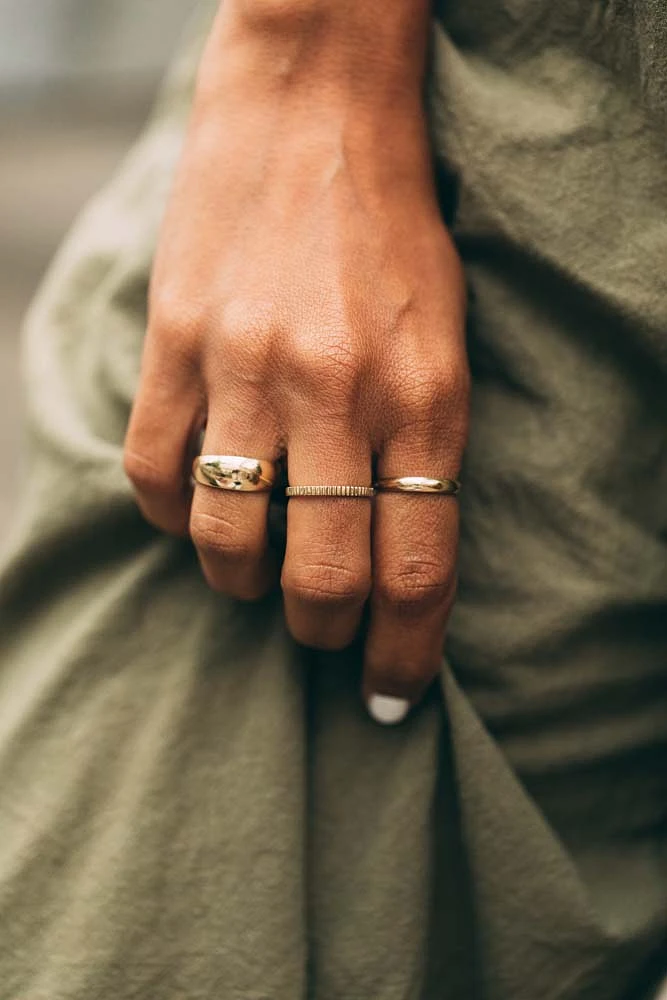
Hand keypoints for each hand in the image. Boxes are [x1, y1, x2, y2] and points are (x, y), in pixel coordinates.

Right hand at [124, 4, 469, 721]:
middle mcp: (340, 393)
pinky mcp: (179, 343)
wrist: (314, 107)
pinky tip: (197, 506)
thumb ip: (422, 446)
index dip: (404, 651)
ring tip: (255, 574)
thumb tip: (391, 548)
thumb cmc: (392, 232)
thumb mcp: (445, 338)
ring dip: (241, 584)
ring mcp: (250, 368)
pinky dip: (173, 517)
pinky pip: (157, 475)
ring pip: (229, 543)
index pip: (419, 567)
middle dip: (322, 629)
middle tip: (320, 628)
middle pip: (323, 574)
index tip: (387, 693)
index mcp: (428, 397)